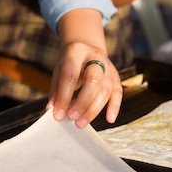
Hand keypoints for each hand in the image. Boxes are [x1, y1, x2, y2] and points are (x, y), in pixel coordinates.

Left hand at [47, 8, 122, 127]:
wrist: (87, 49)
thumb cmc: (70, 62)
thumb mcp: (59, 70)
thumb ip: (56, 89)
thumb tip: (52, 110)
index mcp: (77, 51)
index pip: (71, 75)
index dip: (64, 96)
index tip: (58, 115)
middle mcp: (96, 57)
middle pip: (93, 81)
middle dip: (82, 102)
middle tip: (72, 118)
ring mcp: (109, 66)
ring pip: (106, 89)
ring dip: (94, 109)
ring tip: (81, 122)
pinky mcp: (116, 77)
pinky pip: (118, 93)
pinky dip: (114, 107)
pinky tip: (109, 119)